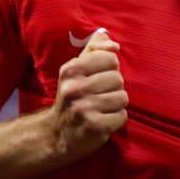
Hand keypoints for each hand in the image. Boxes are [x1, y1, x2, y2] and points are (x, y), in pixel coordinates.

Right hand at [50, 30, 127, 159]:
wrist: (57, 133)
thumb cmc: (73, 95)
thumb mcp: (77, 68)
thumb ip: (95, 49)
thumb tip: (114, 45)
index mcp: (71, 70)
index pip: (110, 58)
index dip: (109, 69)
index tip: (97, 78)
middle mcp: (75, 88)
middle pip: (118, 79)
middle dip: (114, 88)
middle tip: (99, 96)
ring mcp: (84, 108)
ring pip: (123, 98)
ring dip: (116, 105)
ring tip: (102, 108)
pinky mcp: (94, 126)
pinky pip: (122, 116)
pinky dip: (116, 120)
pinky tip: (103, 120)